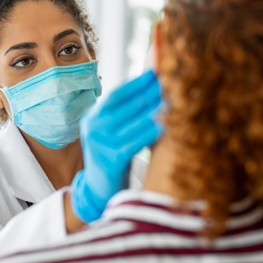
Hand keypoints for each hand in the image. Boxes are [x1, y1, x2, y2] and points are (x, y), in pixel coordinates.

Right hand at [71, 70, 163, 222]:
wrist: (99, 189)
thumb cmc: (112, 155)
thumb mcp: (111, 132)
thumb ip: (123, 114)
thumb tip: (149, 89)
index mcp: (92, 118)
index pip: (115, 95)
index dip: (135, 84)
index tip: (154, 73)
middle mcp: (92, 129)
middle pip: (125, 107)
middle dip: (147, 94)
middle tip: (167, 84)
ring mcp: (99, 145)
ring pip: (131, 123)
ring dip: (152, 111)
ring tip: (170, 102)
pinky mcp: (110, 161)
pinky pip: (134, 143)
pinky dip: (149, 133)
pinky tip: (164, 126)